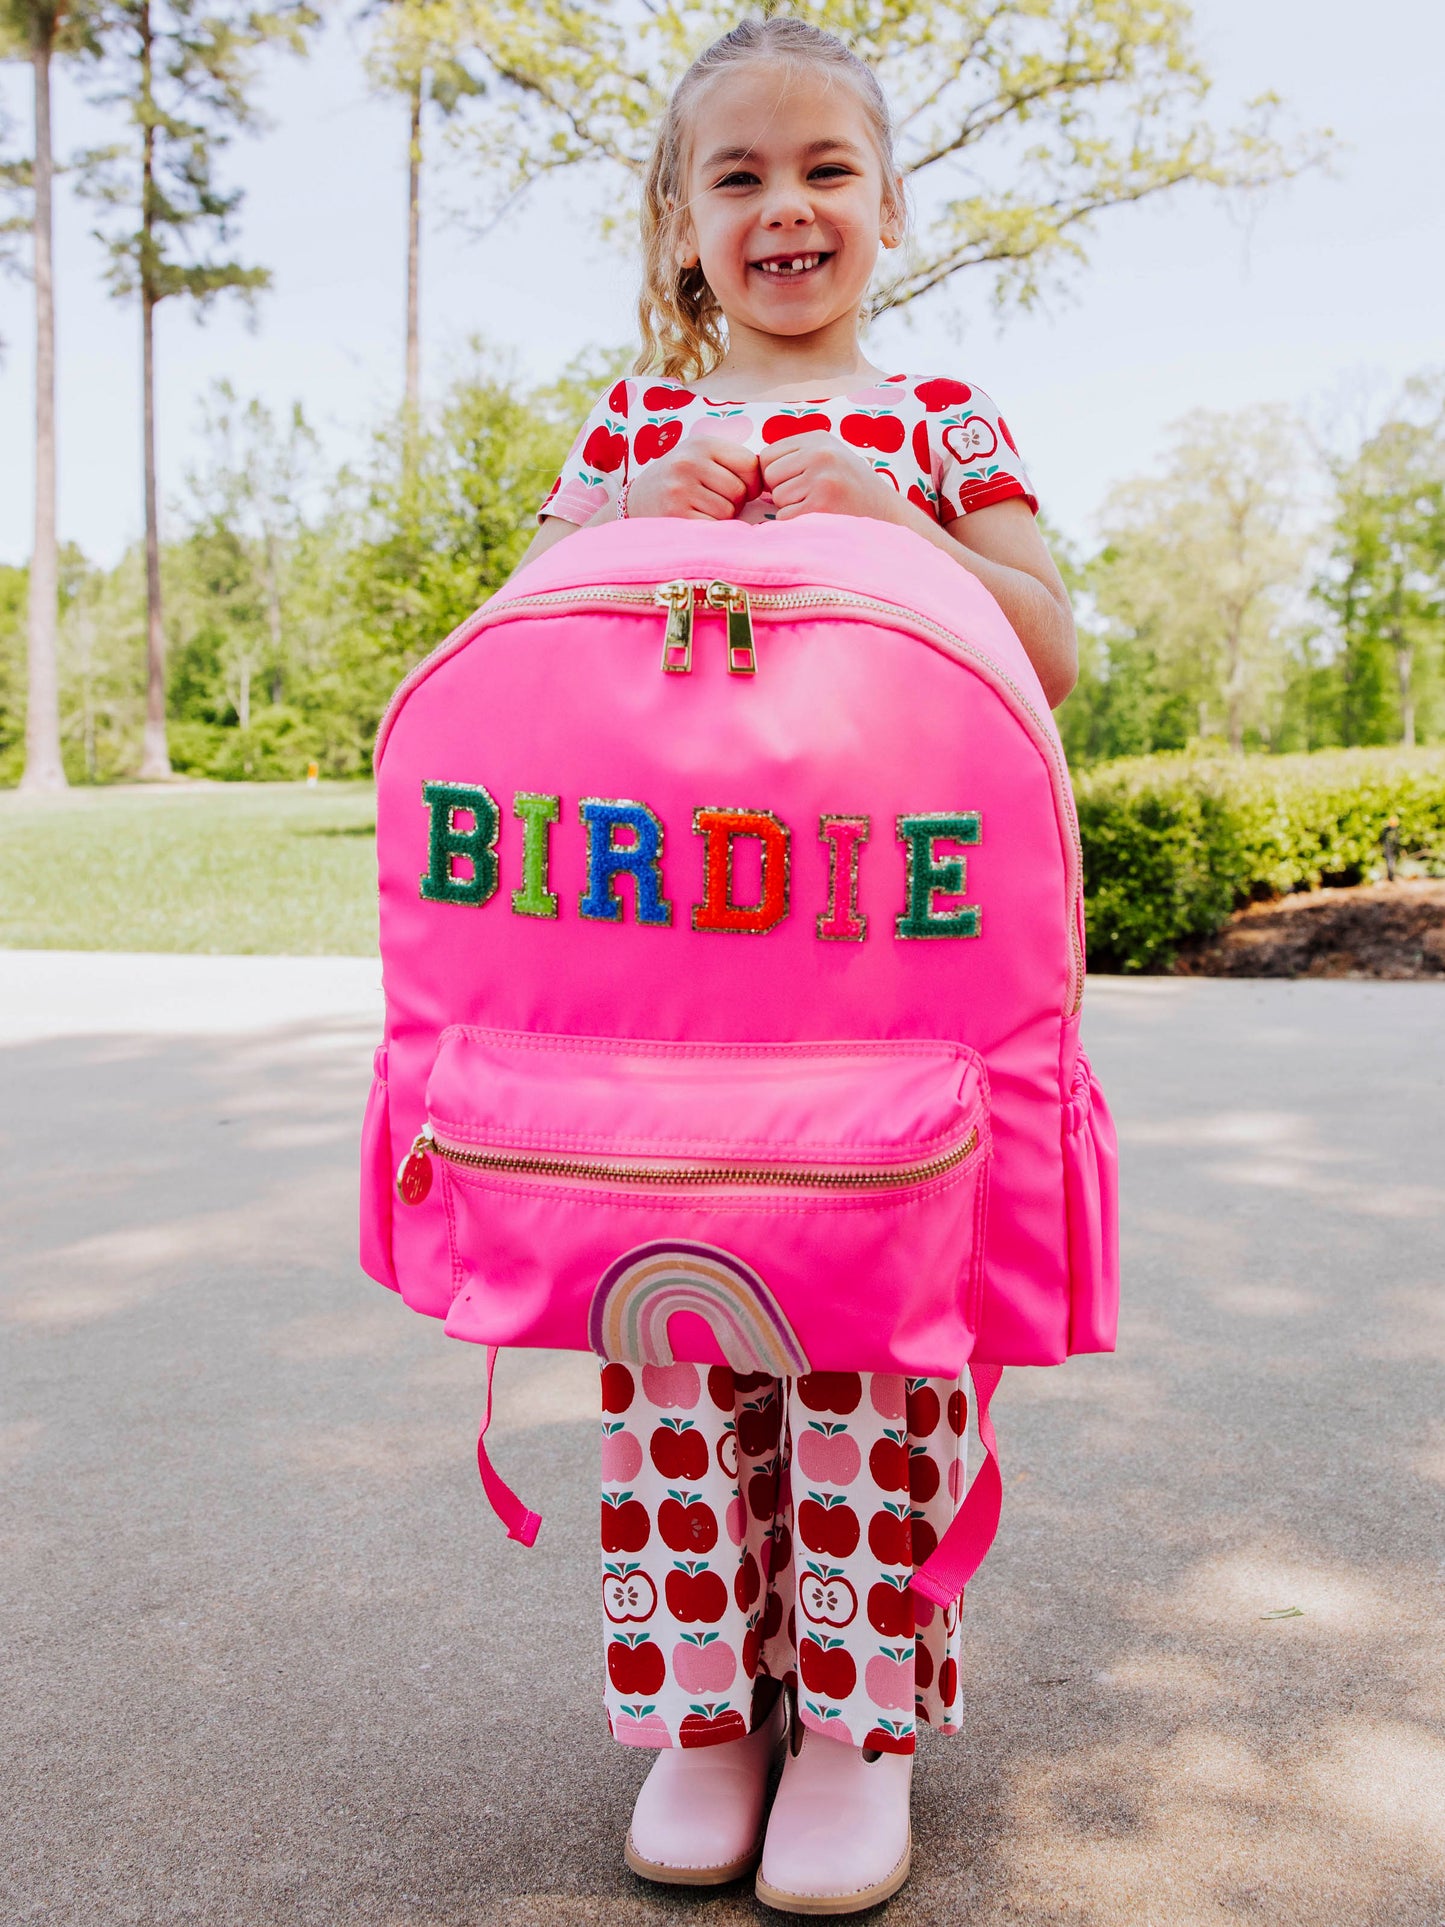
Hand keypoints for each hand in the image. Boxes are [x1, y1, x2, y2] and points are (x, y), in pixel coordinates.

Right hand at [626, 437, 761, 520]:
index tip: (743, 489)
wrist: (637, 499)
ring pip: (728, 511)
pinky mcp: (674, 514)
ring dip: (723, 517)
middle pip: (740, 491)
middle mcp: (689, 462)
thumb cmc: (682, 479)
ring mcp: (679, 488)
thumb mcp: (702, 456)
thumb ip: (734, 462)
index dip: (753, 483)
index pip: (750, 465)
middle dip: (736, 502)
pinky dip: (711, 529)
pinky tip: (696, 519)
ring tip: (704, 509)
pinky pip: (713, 527)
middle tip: (716, 501)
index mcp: (702, 443)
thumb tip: (773, 480)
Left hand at [759, 435, 903, 522]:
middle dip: (781, 491)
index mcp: (818, 438)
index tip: (794, 484)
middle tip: (808, 498)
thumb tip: (753, 469)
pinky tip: (818, 519)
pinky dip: (796, 524)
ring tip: (818, 507)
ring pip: (777, 497)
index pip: (768, 454)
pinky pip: (785, 517)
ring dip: (790, 509)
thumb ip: (797, 456)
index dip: (774, 474)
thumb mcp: (831, 458)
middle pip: (769, 475)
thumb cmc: (854, 490)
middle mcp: (820, 453)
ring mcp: (821, 478)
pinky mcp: (822, 505)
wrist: (890, 516)